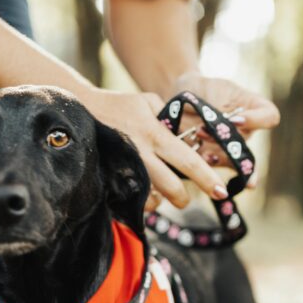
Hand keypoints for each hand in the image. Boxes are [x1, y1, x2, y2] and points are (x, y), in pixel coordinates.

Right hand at [85, 88, 229, 208]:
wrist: (80, 110)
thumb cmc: (119, 105)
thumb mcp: (148, 102)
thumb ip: (169, 118)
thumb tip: (190, 135)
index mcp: (156, 134)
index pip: (189, 160)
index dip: (207, 178)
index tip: (222, 192)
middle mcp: (142, 154)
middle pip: (171, 187)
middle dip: (182, 198)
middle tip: (185, 200)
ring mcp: (125, 168)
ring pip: (151, 198)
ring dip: (160, 201)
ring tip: (162, 195)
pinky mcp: (111, 178)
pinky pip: (132, 200)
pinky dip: (141, 201)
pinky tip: (143, 193)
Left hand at [172, 73, 279, 187]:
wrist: (179, 99)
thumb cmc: (201, 89)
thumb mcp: (213, 90)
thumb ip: (224, 108)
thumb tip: (231, 125)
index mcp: (253, 107)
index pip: (270, 117)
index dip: (256, 121)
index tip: (236, 119)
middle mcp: (246, 129)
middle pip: (245, 140)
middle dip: (226, 138)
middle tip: (204, 128)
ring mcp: (231, 145)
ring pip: (231, 156)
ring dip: (215, 149)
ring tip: (198, 133)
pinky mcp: (214, 156)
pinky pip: (217, 165)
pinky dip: (209, 163)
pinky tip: (202, 157)